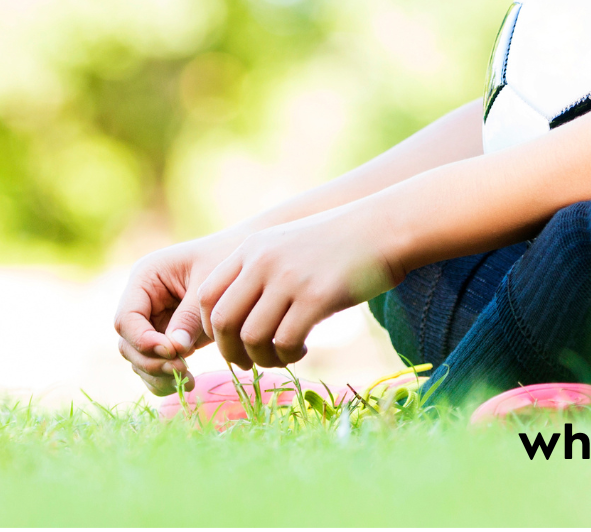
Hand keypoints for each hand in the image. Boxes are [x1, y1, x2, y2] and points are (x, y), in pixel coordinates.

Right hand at [114, 233, 238, 394]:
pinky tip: (189, 382)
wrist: (246, 263)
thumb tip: (175, 349)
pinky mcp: (165, 337)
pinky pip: (154, 364)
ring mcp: (151, 321)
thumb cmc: (225, 261)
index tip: (173, 351)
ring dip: (158, 375)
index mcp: (145, 277)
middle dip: (151, 361)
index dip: (143, 340)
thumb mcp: (209, 285)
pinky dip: (166, 378)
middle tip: (183, 369)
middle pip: (128, 342)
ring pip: (138, 359)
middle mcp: (142, 301)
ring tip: (189, 379)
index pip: (127, 318)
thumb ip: (189, 316)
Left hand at [194, 205, 398, 370]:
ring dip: (262, 359)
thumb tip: (240, 321)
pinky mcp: (317, 296)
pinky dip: (288, 357)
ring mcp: (289, 278)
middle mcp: (263, 261)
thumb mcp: (287, 246)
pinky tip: (303, 351)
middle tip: (247, 363)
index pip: (207, 295)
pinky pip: (286, 342)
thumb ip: (260, 272)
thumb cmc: (338, 243)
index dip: (211, 328)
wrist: (383, 227)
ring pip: (252, 337)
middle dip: (229, 352)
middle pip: (222, 320)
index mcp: (251, 248)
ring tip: (281, 358)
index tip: (230, 342)